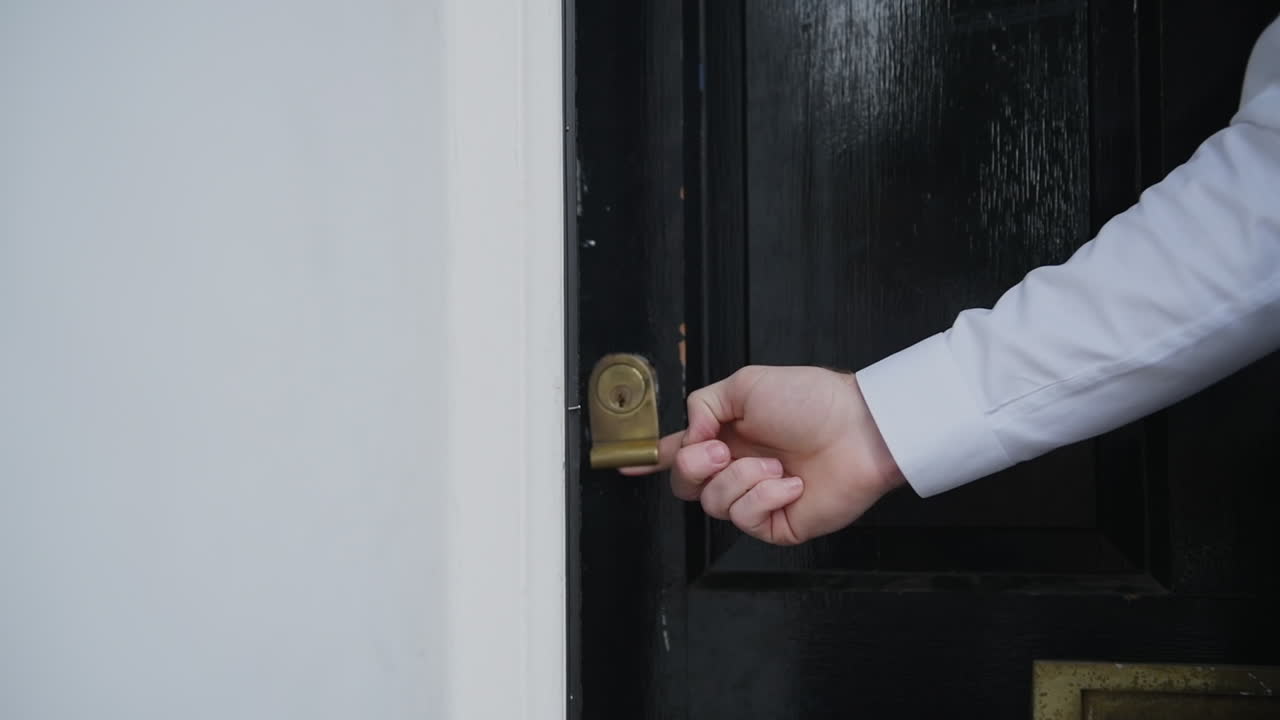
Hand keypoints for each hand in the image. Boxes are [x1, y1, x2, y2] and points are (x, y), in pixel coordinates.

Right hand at [622, 366, 905, 544]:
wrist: (858, 429)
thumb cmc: (811, 400)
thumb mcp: (745, 384)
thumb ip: (703, 404)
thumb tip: (688, 434)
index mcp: (726, 434)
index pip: (681, 452)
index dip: (651, 460)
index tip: (627, 465)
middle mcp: (737, 467)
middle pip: (686, 485)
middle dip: (696, 467)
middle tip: (722, 450)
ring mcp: (757, 497)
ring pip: (713, 504)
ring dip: (741, 479)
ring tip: (775, 463)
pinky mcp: (776, 522)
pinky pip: (747, 519)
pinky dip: (766, 496)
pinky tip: (791, 483)